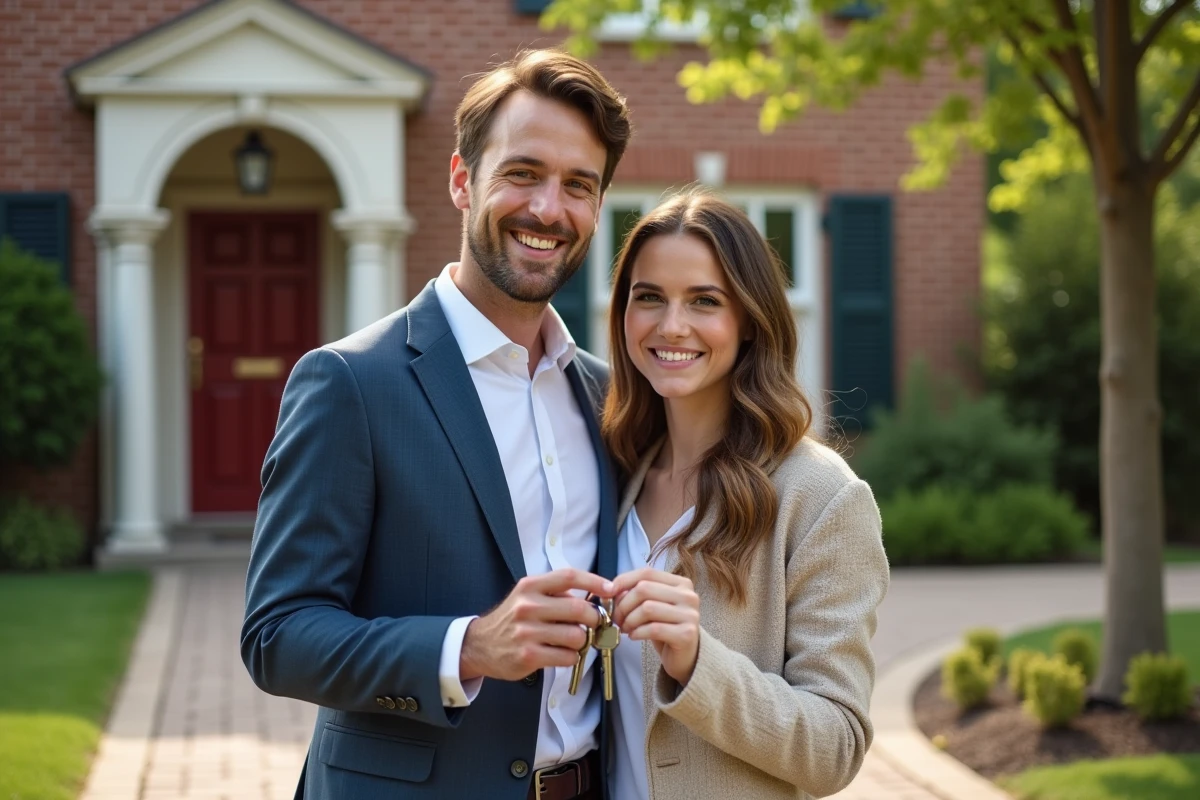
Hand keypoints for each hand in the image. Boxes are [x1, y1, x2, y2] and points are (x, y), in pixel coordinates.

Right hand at [460, 568, 613, 681]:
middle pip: (579, 609)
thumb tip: (594, 598)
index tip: (611, 589)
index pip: (569, 577)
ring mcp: (527, 632)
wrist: (480, 645)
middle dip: (594, 619)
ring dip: (582, 641)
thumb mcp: (528, 596)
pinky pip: (567, 657)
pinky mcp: (528, 655)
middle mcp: (528, 606)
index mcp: (530, 586)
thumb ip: (556, 594)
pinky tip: (560, 654)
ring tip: (571, 641)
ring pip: (576, 636)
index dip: (594, 582)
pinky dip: (571, 657)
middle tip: (593, 624)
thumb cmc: (512, 619)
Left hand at [611, 568, 700, 685]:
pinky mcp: (687, 634)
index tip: (608, 593)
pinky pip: (654, 629)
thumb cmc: (665, 628)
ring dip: (629, 620)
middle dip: (624, 604)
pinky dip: (637, 632)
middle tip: (617, 618)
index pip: (647, 573)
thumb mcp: (652, 605)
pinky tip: (634, 636)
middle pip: (644, 589)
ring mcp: (690, 614)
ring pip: (647, 608)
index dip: (624, 581)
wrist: (685, 656)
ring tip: (626, 628)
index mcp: (680, 583)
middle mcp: (688, 596)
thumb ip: (636, 593)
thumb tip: (611, 590)